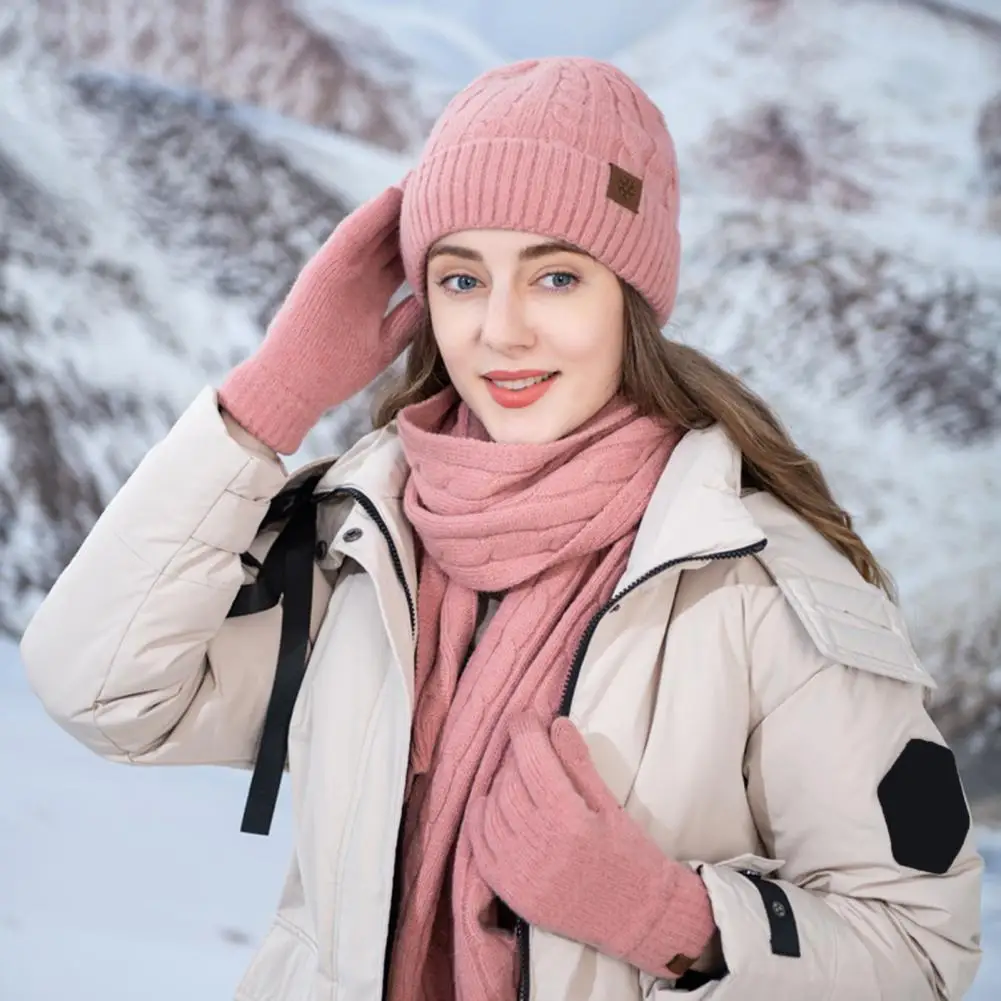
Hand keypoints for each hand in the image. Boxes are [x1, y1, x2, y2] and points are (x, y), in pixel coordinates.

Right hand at [219, 184, 421, 453]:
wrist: (295, 387)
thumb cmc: (335, 371)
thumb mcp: (384, 341)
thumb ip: (408, 317)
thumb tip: (436, 297)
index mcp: (370, 291)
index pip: (404, 255)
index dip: (427, 236)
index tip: (456, 218)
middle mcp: (356, 275)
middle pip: (391, 235)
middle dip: (416, 212)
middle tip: (448, 184)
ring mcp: (338, 270)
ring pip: (373, 228)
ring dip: (397, 201)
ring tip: (424, 175)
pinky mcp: (322, 270)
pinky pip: (349, 236)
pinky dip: (370, 215)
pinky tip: (393, 194)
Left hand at [466, 713, 717, 979]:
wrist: (636, 916)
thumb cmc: (628, 854)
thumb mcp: (610, 803)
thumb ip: (579, 763)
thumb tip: (556, 723)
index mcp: (570, 818)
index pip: (532, 760)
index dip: (524, 730)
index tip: (525, 717)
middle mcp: (540, 844)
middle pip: (509, 781)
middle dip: (516, 757)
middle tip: (528, 751)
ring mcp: (520, 870)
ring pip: (491, 809)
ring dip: (499, 786)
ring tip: (516, 779)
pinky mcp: (509, 891)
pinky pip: (478, 845)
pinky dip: (480, 819)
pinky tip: (491, 806)